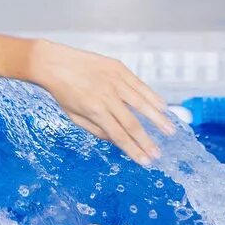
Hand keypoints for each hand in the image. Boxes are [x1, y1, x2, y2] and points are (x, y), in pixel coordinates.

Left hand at [26, 38, 175, 164]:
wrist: (53, 63)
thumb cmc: (62, 92)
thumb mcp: (73, 116)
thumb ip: (96, 130)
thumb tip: (117, 141)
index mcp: (95, 111)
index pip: (119, 136)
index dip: (133, 150)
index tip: (145, 161)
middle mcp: (107, 97)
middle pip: (132, 123)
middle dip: (147, 141)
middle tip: (158, 153)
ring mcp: (114, 81)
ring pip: (142, 103)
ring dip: (158, 119)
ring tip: (170, 131)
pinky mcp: (118, 68)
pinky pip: (139, 85)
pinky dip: (152, 96)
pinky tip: (162, 106)